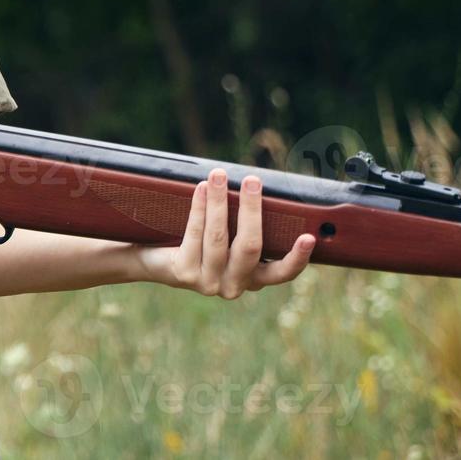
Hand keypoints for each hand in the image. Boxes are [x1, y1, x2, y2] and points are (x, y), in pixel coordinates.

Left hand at [135, 169, 315, 298]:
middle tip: (252, 180)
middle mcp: (233, 285)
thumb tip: (256, 185)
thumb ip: (243, 223)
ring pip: (219, 238)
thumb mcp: (225, 236)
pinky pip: (195, 235)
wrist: (151, 259)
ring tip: (218, 174)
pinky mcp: (185, 274)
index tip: (309, 237)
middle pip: (250, 247)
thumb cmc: (196, 240)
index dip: (297, 258)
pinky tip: (201, 189)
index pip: (281, 274)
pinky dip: (199, 208)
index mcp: (251, 277)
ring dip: (219, 201)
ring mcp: (209, 283)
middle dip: (251, 210)